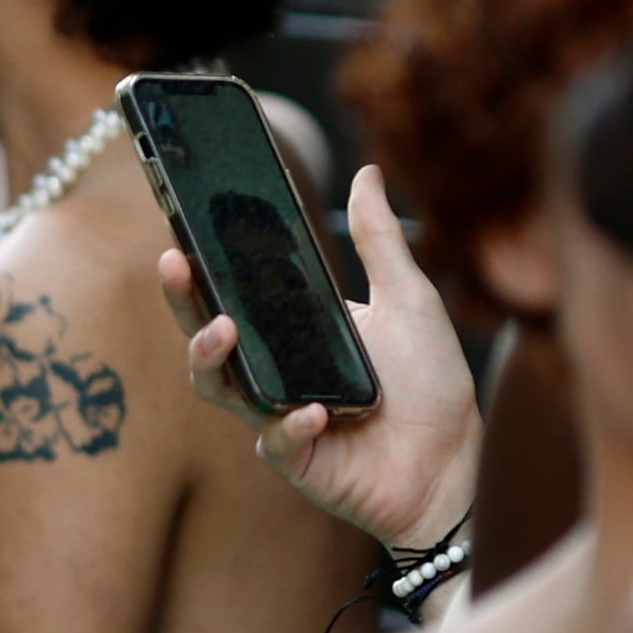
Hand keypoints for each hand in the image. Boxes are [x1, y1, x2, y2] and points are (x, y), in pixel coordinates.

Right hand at [158, 165, 480, 556]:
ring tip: (221, 332)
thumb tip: (368, 172)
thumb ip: (378, 240)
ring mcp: (276, 417)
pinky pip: (275, 442)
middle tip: (176, 266)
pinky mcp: (294, 460)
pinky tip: (316, 413)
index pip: (234, 295)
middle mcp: (275, 373)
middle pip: (207, 336)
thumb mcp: (407, 298)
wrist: (455, 459)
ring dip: (210, 359)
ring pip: (219, 388)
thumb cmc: (431, 383)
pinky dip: (291, 427)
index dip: (202, 268)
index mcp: (294, 332)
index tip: (184, 233)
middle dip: (183, 302)